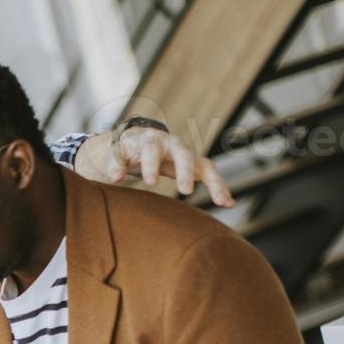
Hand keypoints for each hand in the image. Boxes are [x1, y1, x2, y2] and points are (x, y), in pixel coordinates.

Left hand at [78, 126, 234, 206]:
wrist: (138, 141)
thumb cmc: (126, 150)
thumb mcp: (116, 154)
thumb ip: (114, 163)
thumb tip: (115, 177)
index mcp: (151, 140)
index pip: (152, 150)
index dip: (151, 165)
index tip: (150, 182)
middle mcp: (173, 145)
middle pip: (184, 154)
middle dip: (186, 171)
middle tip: (185, 191)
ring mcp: (186, 155)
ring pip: (204, 165)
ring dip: (214, 182)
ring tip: (222, 201)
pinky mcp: (194, 166)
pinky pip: (210, 175)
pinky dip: (220, 188)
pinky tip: (229, 203)